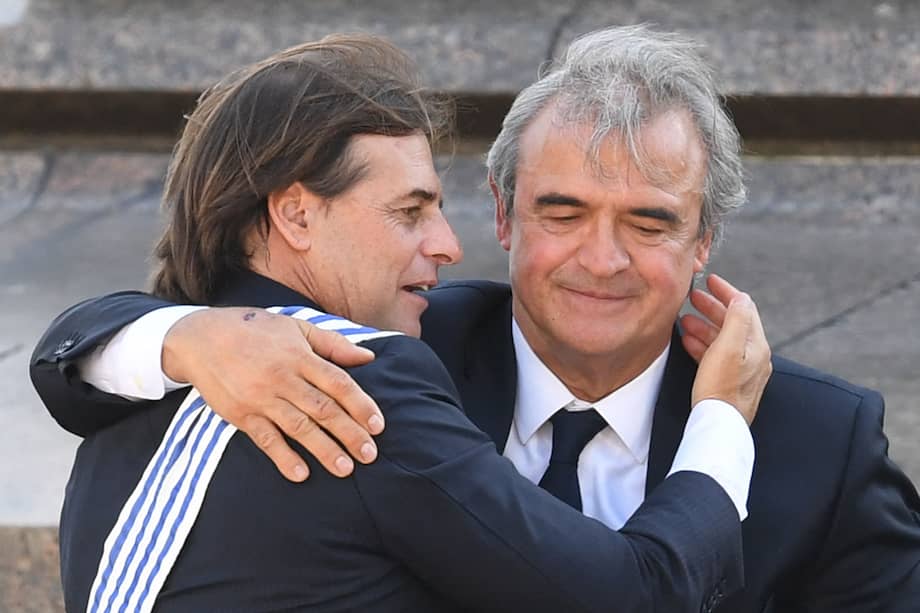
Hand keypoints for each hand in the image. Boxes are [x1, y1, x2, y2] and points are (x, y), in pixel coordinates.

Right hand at [163, 308, 383, 480]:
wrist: (200, 338)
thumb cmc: (255, 330)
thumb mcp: (295, 328)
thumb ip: (333, 344)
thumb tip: (368, 359)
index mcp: (299, 356)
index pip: (338, 383)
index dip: (360, 405)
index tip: (378, 426)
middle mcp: (282, 378)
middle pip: (323, 409)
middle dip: (349, 433)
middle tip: (370, 455)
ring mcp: (260, 398)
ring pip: (298, 427)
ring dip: (323, 450)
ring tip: (345, 469)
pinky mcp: (240, 414)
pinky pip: (265, 439)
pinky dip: (283, 457)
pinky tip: (301, 474)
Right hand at [682, 274, 771, 424]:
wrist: (718, 424)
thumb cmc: (721, 387)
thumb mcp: (727, 347)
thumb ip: (736, 319)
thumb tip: (741, 297)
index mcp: (756, 344)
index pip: (744, 308)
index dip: (726, 291)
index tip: (710, 280)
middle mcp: (754, 355)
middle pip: (734, 322)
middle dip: (712, 307)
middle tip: (693, 297)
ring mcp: (743, 369)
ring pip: (723, 339)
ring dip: (704, 325)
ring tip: (684, 319)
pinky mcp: (730, 381)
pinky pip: (717, 355)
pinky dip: (703, 344)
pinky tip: (688, 341)